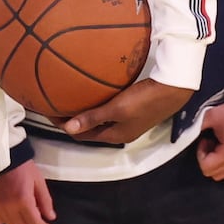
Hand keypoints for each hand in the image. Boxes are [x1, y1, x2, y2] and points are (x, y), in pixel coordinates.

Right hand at [0, 160, 55, 223]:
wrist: (2, 157)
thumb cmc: (22, 167)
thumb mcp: (38, 182)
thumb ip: (45, 201)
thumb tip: (50, 217)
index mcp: (23, 200)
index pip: (34, 223)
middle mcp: (9, 206)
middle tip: (34, 214)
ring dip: (18, 221)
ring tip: (21, 210)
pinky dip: (5, 218)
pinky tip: (9, 210)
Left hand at [63, 79, 188, 144]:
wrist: (175, 88)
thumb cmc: (145, 99)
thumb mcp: (117, 109)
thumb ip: (93, 117)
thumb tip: (67, 128)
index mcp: (115, 135)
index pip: (82, 135)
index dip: (64, 126)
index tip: (48, 112)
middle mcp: (121, 131)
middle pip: (90, 129)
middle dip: (72, 120)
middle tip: (55, 105)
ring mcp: (129, 121)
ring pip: (99, 119)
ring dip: (84, 112)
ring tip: (69, 100)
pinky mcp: (134, 110)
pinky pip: (108, 111)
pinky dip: (96, 105)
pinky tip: (92, 92)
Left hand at [195, 99, 223, 181]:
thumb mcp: (213, 115)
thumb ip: (197, 125)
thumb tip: (187, 132)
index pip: (207, 167)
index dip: (200, 154)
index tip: (204, 141)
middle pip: (213, 174)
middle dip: (206, 159)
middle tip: (210, 144)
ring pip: (222, 176)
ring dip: (215, 165)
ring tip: (217, 149)